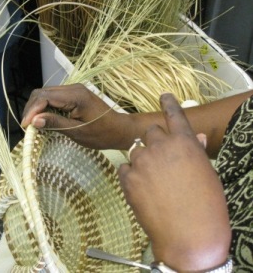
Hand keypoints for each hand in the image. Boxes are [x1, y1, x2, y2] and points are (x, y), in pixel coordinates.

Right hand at [21, 84, 129, 148]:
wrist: (120, 129)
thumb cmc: (102, 134)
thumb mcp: (77, 132)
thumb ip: (55, 123)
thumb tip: (34, 121)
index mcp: (75, 96)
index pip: (45, 97)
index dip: (32, 110)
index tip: (26, 126)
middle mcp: (73, 88)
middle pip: (43, 92)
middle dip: (32, 108)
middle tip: (27, 126)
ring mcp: (74, 90)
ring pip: (47, 93)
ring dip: (37, 107)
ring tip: (33, 123)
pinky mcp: (74, 94)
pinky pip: (54, 97)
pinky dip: (45, 106)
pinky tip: (44, 118)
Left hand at [118, 93, 230, 271]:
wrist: (189, 236)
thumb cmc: (207, 206)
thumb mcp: (207, 175)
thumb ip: (196, 153)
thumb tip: (195, 138)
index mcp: (185, 143)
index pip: (174, 115)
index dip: (168, 103)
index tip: (163, 96)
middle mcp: (161, 147)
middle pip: (150, 132)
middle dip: (154, 141)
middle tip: (159, 159)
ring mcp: (142, 162)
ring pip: (136, 150)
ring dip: (142, 160)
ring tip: (152, 180)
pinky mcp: (127, 178)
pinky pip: (124, 168)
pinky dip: (130, 174)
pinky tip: (141, 189)